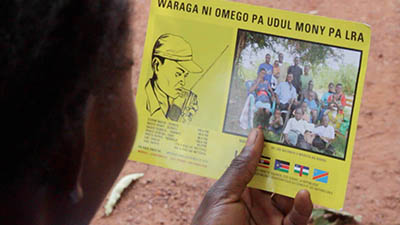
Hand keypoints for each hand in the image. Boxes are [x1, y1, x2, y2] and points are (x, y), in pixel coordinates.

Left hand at [191, 128, 312, 224]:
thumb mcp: (223, 193)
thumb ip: (242, 166)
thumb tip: (256, 134)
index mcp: (238, 187)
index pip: (257, 163)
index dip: (268, 147)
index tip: (281, 130)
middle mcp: (256, 200)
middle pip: (277, 177)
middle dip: (289, 162)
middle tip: (304, 144)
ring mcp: (270, 217)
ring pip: (291, 196)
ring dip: (300, 182)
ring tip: (308, 169)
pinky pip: (297, 218)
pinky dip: (304, 207)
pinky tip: (304, 195)